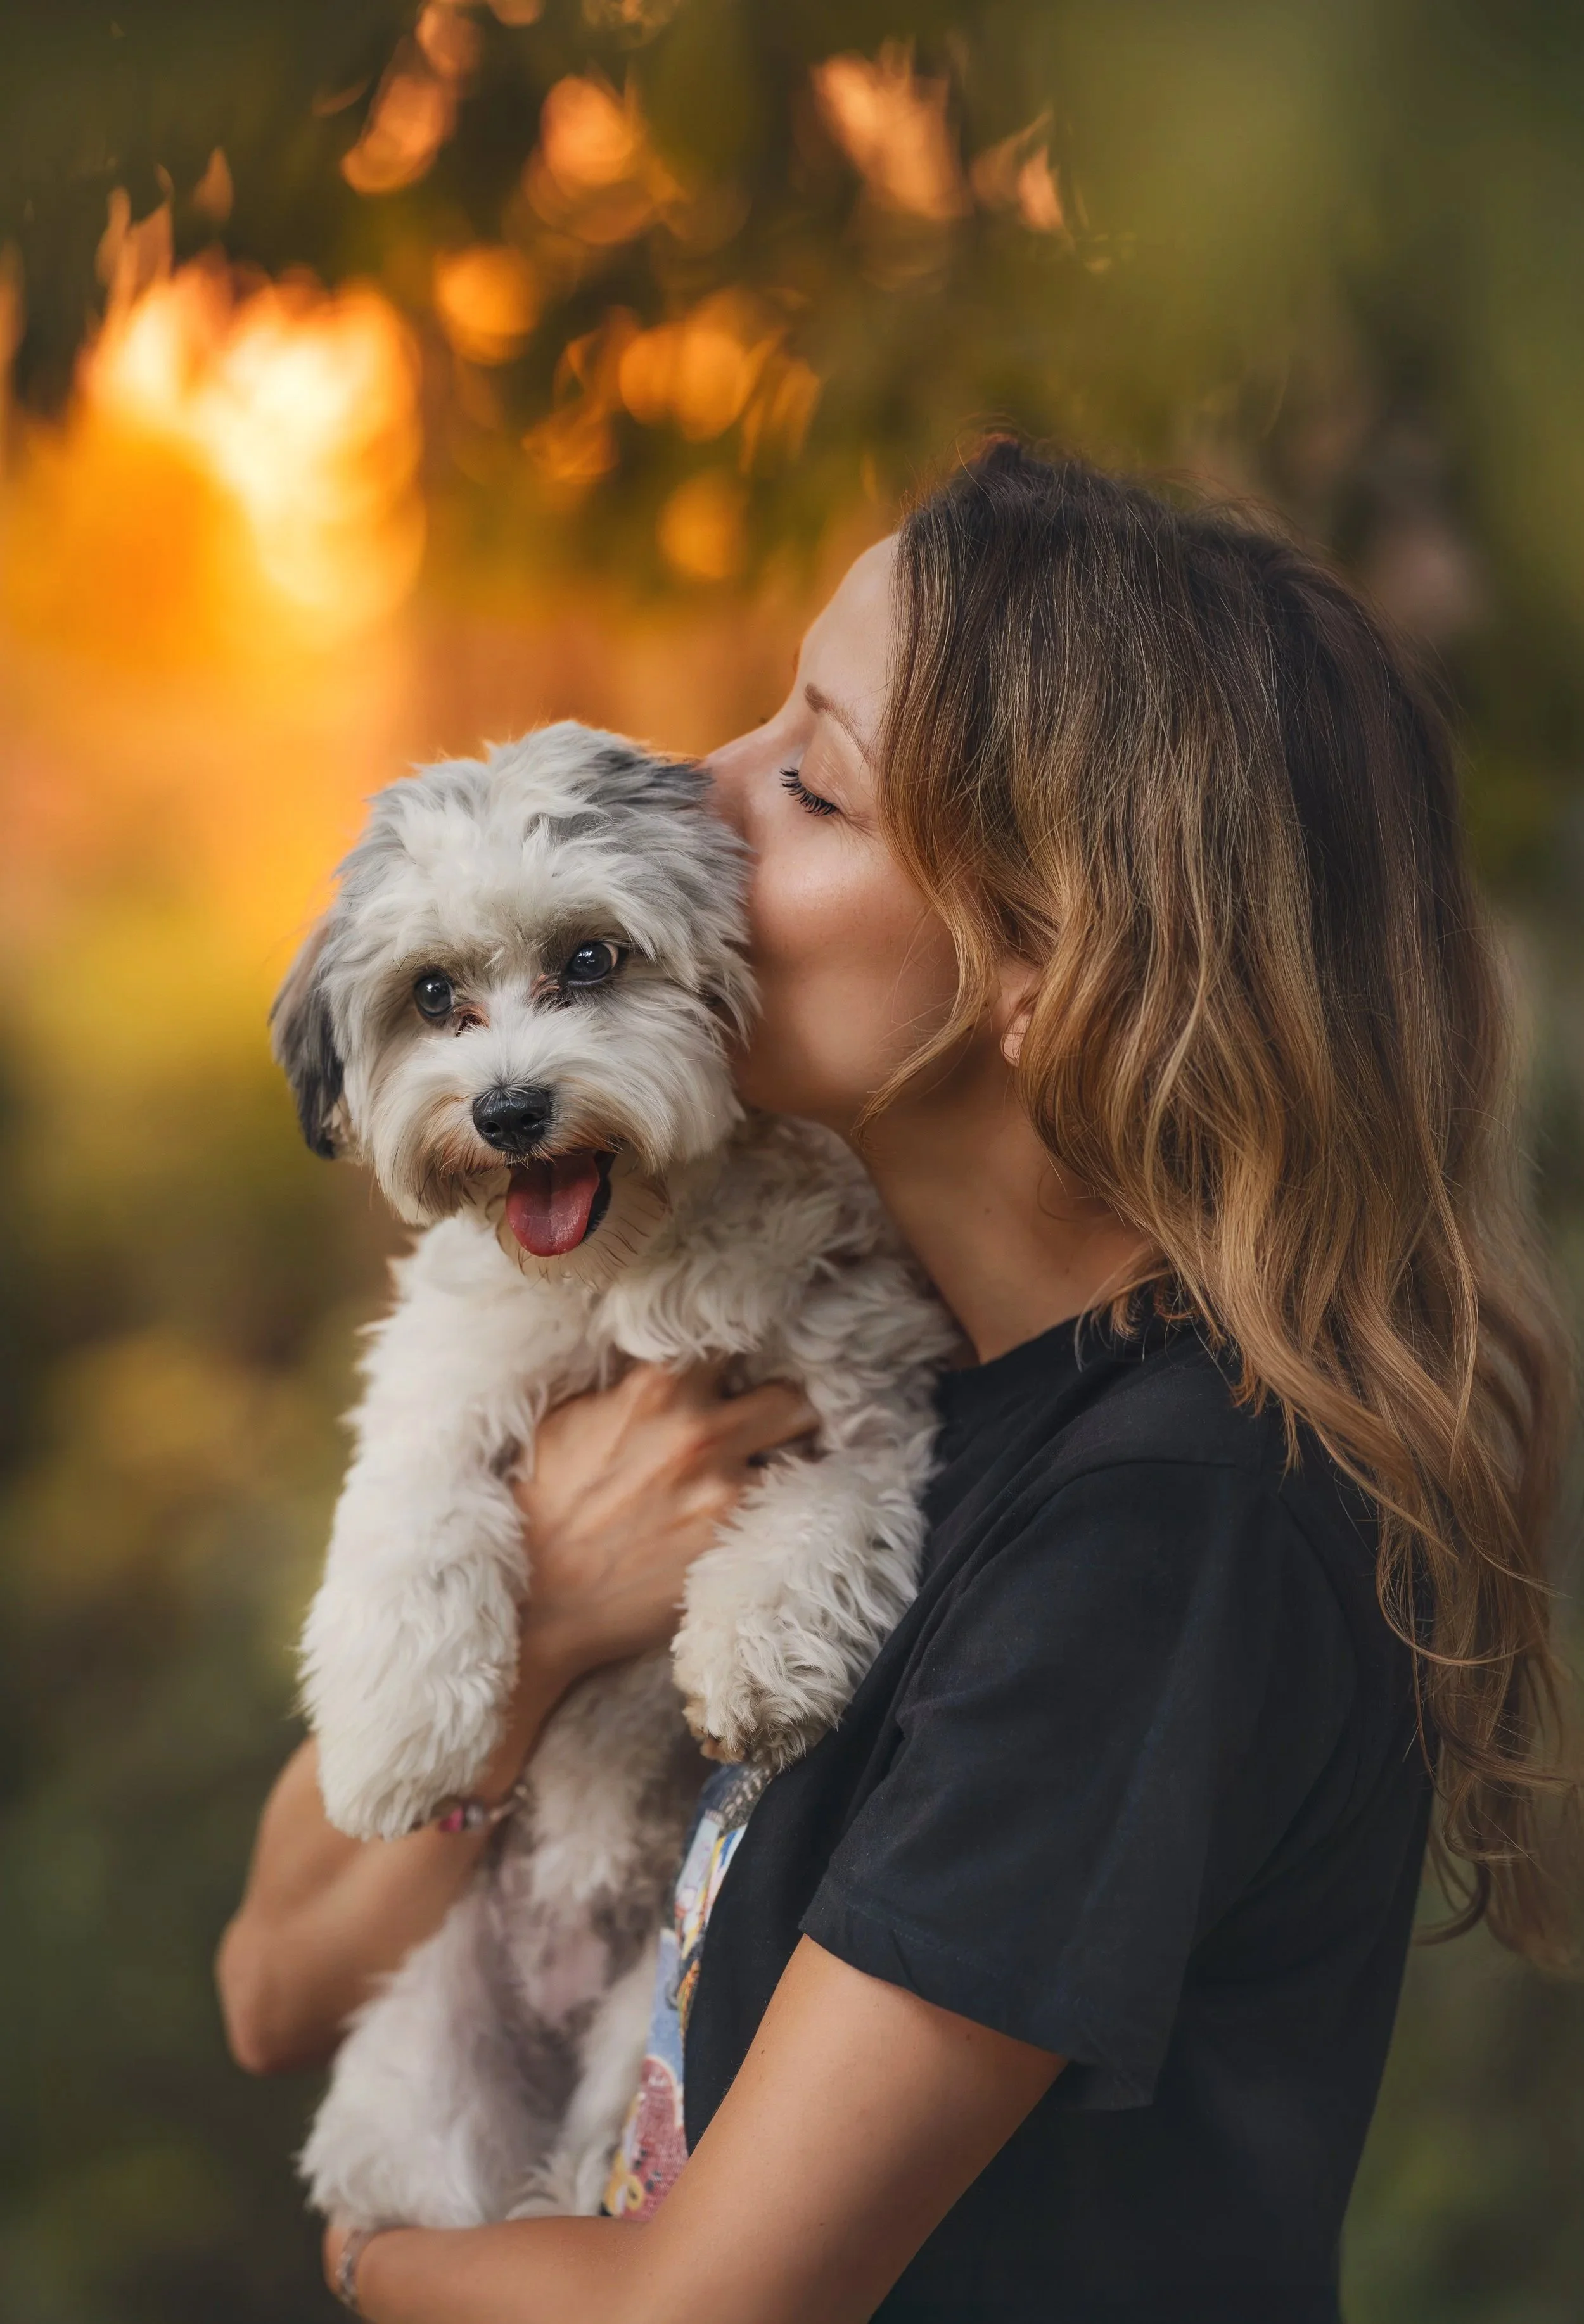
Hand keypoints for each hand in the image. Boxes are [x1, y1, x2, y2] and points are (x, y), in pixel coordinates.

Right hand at [475, 1362, 816, 1793]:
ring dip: (786, 1460)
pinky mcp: (736, 1539)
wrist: (539, 1601)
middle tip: (767, 1424)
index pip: (734, 1337)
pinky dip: (781, 1505)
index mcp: (658, 1385)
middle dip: (783, 1409)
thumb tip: (671, 1358)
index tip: (742, 1368)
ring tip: (763, 1470)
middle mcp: (700, 1429)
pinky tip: (759, 1510)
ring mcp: (725, 1488)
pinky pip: (789, 1507)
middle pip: (791, 1395)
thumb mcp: (569, 1417)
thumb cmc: (545, 1505)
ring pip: (802, 1455)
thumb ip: (630, 1382)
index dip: (744, 1352)